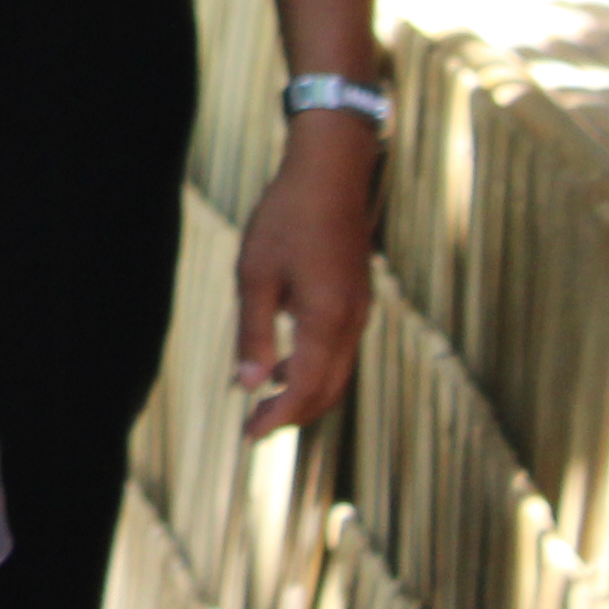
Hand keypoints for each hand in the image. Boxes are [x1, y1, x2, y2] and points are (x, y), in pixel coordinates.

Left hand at [235, 119, 379, 437]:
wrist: (330, 173)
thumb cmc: (287, 218)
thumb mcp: (255, 274)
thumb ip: (254, 333)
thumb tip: (249, 385)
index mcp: (327, 321)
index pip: (307, 390)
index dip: (278, 419)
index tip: (249, 435)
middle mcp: (352, 323)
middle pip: (329, 391)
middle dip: (294, 415)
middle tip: (254, 426)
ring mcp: (360, 311)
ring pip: (339, 373)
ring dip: (305, 393)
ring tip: (265, 400)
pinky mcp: (357, 299)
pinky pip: (341, 351)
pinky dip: (315, 368)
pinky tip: (284, 363)